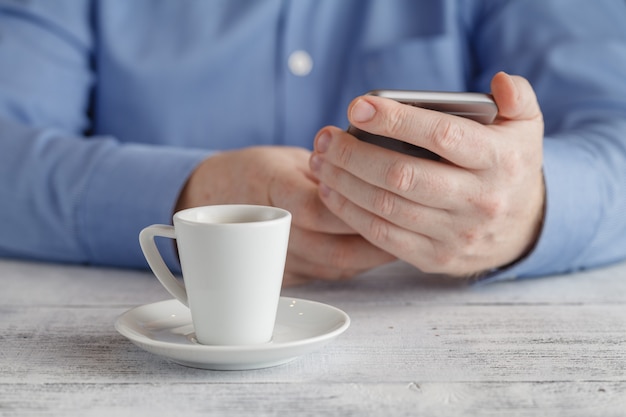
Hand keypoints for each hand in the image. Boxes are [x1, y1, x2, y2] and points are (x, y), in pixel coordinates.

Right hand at [175, 146, 394, 284]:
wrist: (213, 200)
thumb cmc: (256, 172)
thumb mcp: (285, 158)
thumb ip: (325, 168)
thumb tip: (376, 168)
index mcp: (269, 189)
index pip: (318, 208)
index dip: (357, 206)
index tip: (393, 198)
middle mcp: (271, 231)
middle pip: (335, 246)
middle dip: (378, 237)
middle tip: (413, 224)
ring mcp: (275, 259)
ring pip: (336, 265)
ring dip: (373, 255)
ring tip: (405, 238)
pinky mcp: (284, 276)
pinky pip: (328, 274)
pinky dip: (356, 263)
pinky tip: (377, 250)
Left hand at [309, 72, 544, 276]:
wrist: (523, 229)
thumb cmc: (511, 168)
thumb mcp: (526, 128)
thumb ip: (518, 98)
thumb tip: (499, 81)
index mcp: (500, 161)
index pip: (441, 135)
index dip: (395, 120)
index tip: (358, 107)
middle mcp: (479, 200)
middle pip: (402, 175)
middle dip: (354, 155)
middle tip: (326, 138)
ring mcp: (456, 234)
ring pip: (387, 207)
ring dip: (345, 183)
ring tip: (321, 161)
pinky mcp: (435, 258)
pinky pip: (383, 236)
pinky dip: (351, 214)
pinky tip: (332, 193)